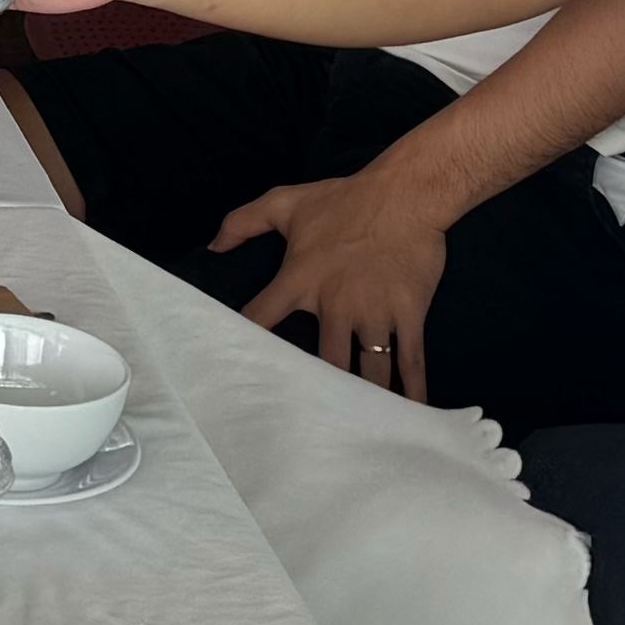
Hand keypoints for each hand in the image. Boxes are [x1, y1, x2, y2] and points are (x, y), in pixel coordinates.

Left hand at [221, 171, 449, 399]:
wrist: (405, 194)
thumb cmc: (344, 199)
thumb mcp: (285, 202)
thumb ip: (243, 222)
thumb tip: (212, 246)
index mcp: (299, 280)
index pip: (261, 318)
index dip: (246, 344)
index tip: (237, 372)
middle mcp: (334, 304)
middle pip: (320, 362)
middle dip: (316, 392)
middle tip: (308, 420)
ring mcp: (373, 313)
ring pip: (366, 370)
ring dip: (364, 400)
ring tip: (357, 430)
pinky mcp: (407, 315)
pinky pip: (409, 361)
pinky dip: (412, 391)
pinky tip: (412, 414)